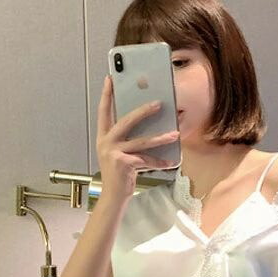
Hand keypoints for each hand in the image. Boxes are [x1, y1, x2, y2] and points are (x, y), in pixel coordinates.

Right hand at [96, 75, 179, 200]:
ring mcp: (113, 153)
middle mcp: (106, 142)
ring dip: (159, 138)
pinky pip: (146, 160)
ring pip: (141, 141)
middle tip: (158, 103)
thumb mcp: (120, 154)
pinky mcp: (123, 164)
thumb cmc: (119, 175)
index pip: (104, 111)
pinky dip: (159, 162)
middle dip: (143, 111)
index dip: (106, 95)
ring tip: (174, 134)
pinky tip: (171, 162)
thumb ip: (128, 140)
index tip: (110, 79)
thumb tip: (149, 126)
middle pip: (126, 121)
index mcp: (103, 137)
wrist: (113, 197)